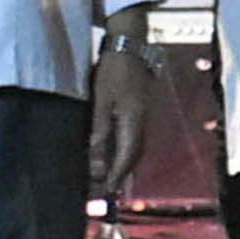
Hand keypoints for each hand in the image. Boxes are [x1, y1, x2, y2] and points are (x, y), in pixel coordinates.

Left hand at [83, 47, 157, 203]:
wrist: (130, 45)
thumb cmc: (114, 71)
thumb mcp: (101, 101)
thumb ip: (99, 133)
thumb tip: (96, 163)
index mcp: (134, 123)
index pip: (126, 158)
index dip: (115, 177)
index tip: (105, 193)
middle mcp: (142, 123)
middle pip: (133, 156)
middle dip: (120, 175)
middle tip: (106, 191)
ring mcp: (143, 116)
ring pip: (134, 148)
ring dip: (122, 164)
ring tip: (109, 177)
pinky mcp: (139, 110)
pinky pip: (132, 137)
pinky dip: (123, 150)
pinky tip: (114, 153)